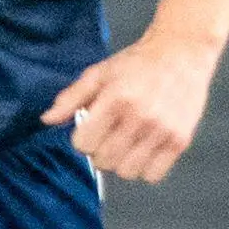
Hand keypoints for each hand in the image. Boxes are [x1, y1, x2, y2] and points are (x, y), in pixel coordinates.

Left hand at [44, 34, 219, 182]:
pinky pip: (153, 175)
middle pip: (104, 161)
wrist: (181, 53)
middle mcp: (140, 116)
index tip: (92, 128)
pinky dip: (146, 168)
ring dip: (123, 162)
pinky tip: (145, 149)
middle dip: (101, 151)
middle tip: (110, 135)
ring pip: (127, 172)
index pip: (83, 144)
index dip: (82, 139)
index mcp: (115, 98)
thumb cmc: (135, 64)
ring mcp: (162, 130)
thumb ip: (70, 98)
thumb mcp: (98, 73)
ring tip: (128, 143)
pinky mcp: (180, 140)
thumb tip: (46, 120)